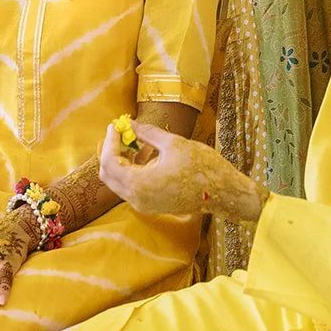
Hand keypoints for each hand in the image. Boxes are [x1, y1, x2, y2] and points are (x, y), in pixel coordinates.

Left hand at [99, 120, 264, 222]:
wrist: (222, 192)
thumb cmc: (202, 167)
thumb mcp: (173, 144)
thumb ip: (148, 134)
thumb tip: (131, 124)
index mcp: (139, 184)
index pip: (110, 162)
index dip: (110, 141)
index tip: (116, 125)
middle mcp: (136, 198)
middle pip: (108, 174)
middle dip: (111, 151)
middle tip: (120, 132)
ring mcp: (143, 205)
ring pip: (119, 182)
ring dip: (121, 160)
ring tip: (134, 140)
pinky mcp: (150, 205)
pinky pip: (131, 187)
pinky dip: (131, 170)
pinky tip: (145, 154)